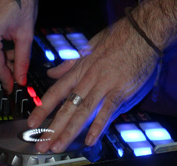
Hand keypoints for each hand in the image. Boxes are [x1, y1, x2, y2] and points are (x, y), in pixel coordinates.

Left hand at [26, 17, 158, 153]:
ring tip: (58, 145)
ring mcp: (105, 85)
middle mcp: (90, 77)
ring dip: (69, 131)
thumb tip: (53, 72)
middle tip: (41, 143)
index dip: (43, 108)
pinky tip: (90, 140)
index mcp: (82, 67)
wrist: (144, 32)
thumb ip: (71, 63)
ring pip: (83, 111)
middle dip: (52, 127)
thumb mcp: (91, 45)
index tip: (32, 122)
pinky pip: (107, 111)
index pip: (57, 91)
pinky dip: (98, 126)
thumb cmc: (120, 37)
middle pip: (67, 106)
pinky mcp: (121, 91)